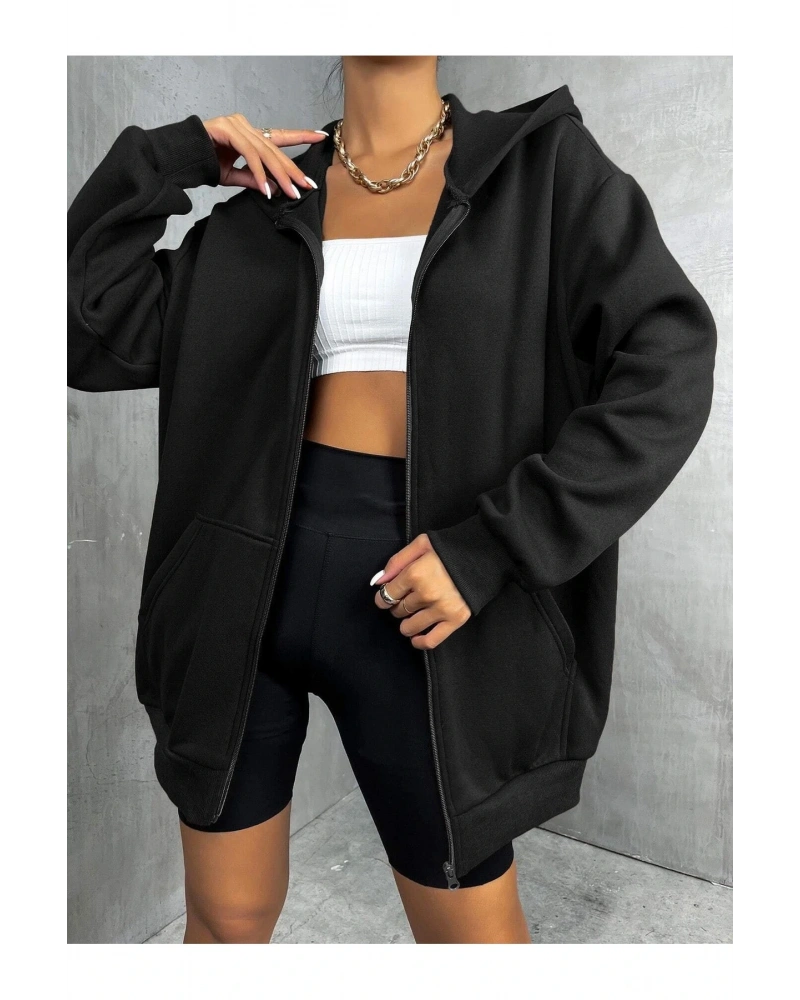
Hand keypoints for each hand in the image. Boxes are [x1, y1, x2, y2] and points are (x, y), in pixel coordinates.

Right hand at [202, 113, 327, 199]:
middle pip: (276, 149)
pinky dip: (258, 173)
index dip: (301, 136)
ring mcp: (237, 125)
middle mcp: (246, 126)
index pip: (280, 136)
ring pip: (265, 152)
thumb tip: (274, 188)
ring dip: (279, 175)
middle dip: (292, 169)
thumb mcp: (233, 175)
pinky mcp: (227, 130)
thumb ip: (253, 179)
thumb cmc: (204, 163)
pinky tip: (266, 188)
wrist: (180, 158)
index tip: (320, 137)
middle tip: (307, 185)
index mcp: (249, 135)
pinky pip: (249, 154)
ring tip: (291, 191)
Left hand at [371, 533, 471, 649]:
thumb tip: (378, 581)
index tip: (386, 597)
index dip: (383, 597)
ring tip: (411, 615)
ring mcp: (441, 609)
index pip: (387, 595)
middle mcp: (426, 594)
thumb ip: (397, 562)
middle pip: (398, 610)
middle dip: (397, 606)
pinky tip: (416, 637)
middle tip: (405, 599)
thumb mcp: (421, 544)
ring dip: (406, 623)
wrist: (483, 554)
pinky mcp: (455, 619)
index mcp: (415, 574)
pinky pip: (431, 640)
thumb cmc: (450, 547)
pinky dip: (420, 642)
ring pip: (410, 626)